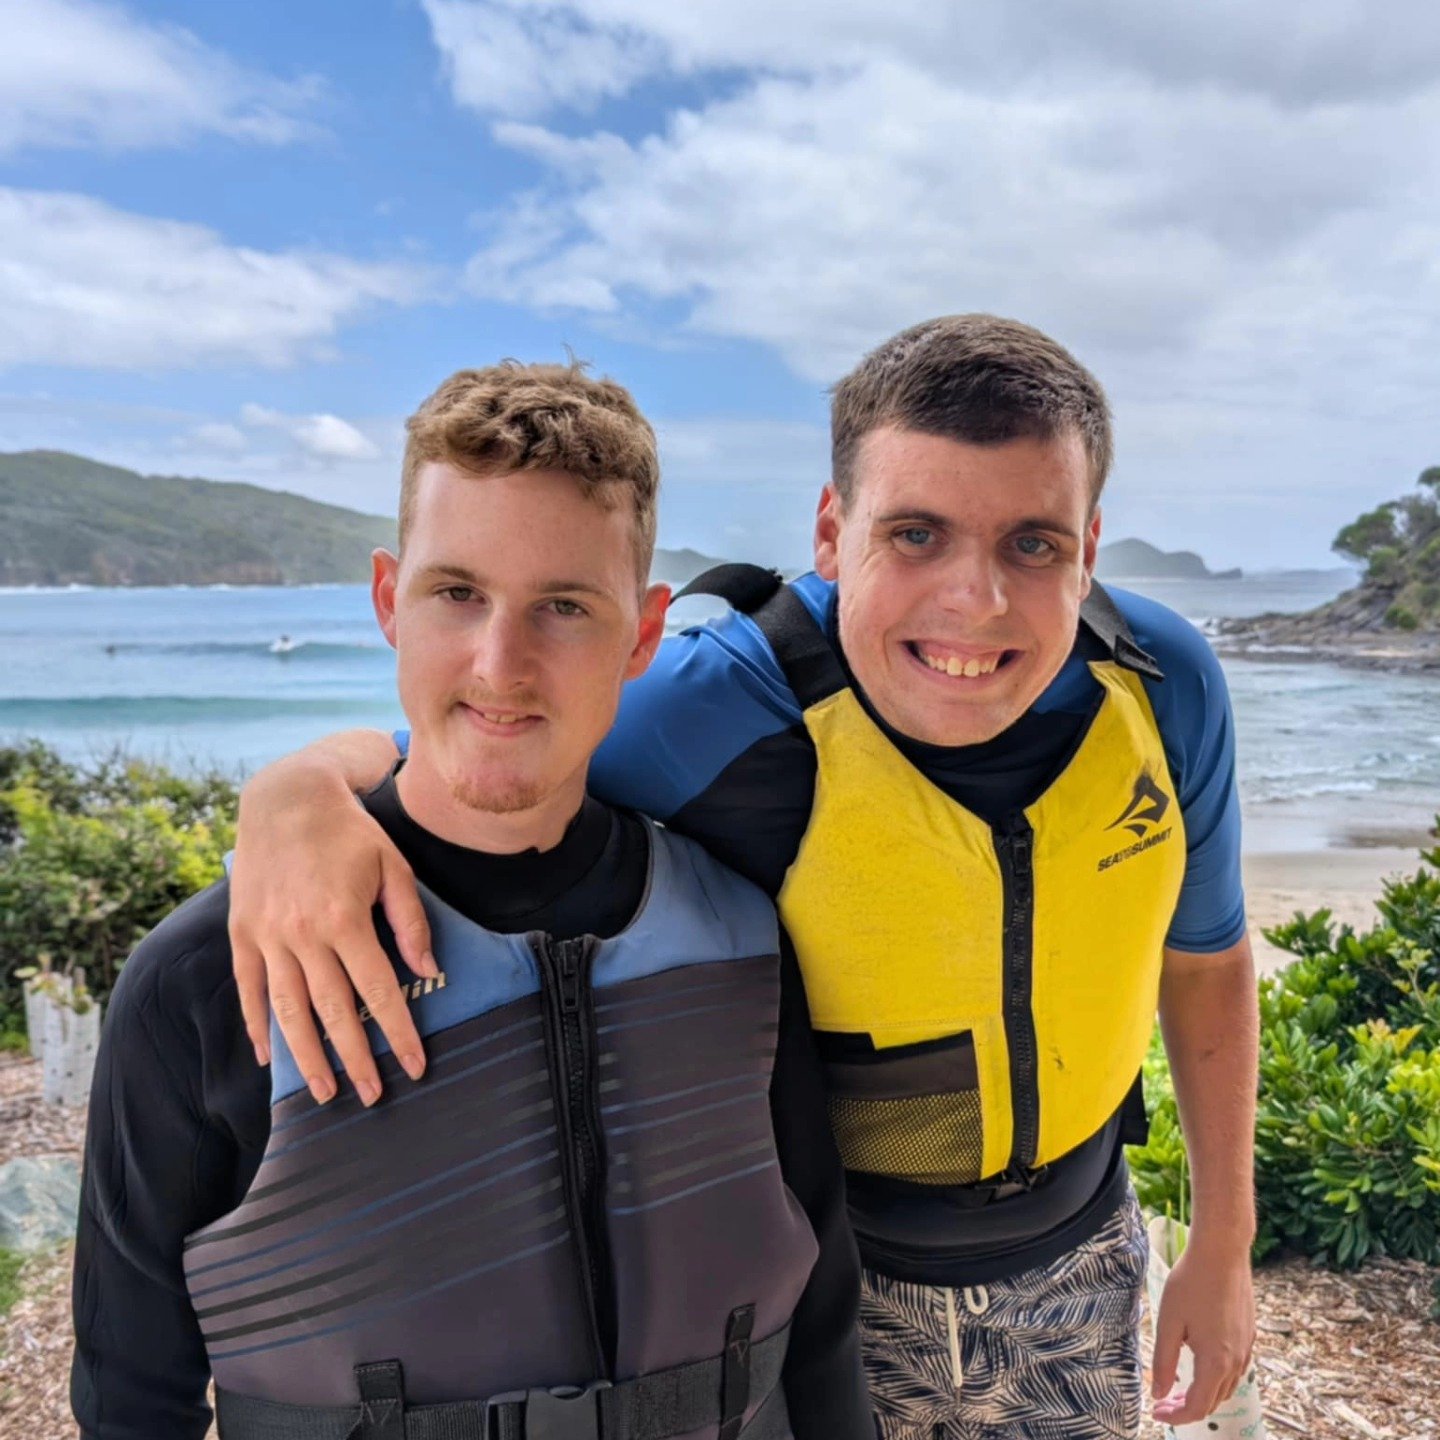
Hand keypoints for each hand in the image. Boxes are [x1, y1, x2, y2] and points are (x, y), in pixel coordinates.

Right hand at [228, 753, 434, 1104]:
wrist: (287, 798)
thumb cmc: (351, 832)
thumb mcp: (393, 866)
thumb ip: (410, 920)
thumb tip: (428, 968)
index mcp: (344, 918)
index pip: (377, 990)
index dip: (398, 1032)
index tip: (415, 1066)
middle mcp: (301, 934)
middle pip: (332, 1012)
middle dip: (355, 1059)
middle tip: (373, 1096)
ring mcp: (267, 935)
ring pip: (288, 1010)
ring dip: (307, 1057)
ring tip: (325, 1092)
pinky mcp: (242, 932)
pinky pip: (248, 989)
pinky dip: (258, 1025)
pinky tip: (270, 1058)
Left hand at [1151, 1236, 1254, 1425]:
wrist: (1222, 1253)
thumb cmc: (1191, 1283)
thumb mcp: (1169, 1322)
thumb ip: (1164, 1361)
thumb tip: (1159, 1393)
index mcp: (1215, 1362)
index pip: (1197, 1407)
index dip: (1175, 1416)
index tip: (1156, 1412)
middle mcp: (1236, 1361)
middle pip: (1214, 1401)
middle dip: (1187, 1407)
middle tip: (1162, 1401)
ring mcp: (1247, 1348)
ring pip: (1226, 1387)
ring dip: (1203, 1394)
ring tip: (1178, 1387)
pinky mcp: (1249, 1335)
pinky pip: (1235, 1369)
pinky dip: (1217, 1378)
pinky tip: (1200, 1364)